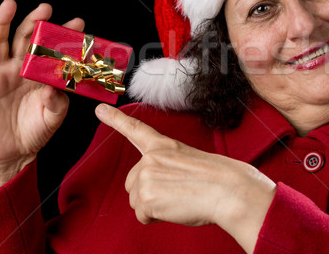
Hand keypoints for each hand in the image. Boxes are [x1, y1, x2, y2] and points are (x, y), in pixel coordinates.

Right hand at [0, 0, 83, 201]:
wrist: (12, 153)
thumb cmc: (34, 132)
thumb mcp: (53, 118)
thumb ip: (58, 103)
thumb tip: (53, 87)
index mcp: (40, 74)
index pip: (52, 50)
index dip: (63, 37)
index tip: (78, 24)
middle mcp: (20, 69)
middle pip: (26, 39)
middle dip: (35, 22)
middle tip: (46, 8)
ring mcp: (0, 74)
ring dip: (3, 23)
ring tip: (9, 4)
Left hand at [95, 104, 276, 252]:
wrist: (228, 190)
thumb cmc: (216, 180)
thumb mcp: (187, 163)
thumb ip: (165, 168)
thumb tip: (153, 188)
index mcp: (164, 146)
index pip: (135, 129)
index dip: (115, 119)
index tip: (99, 110)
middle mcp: (150, 157)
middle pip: (133, 184)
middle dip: (149, 194)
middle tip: (177, 193)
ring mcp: (146, 175)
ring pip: (136, 201)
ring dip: (154, 206)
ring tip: (179, 199)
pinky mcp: (146, 196)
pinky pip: (142, 216)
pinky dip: (157, 217)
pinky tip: (175, 208)